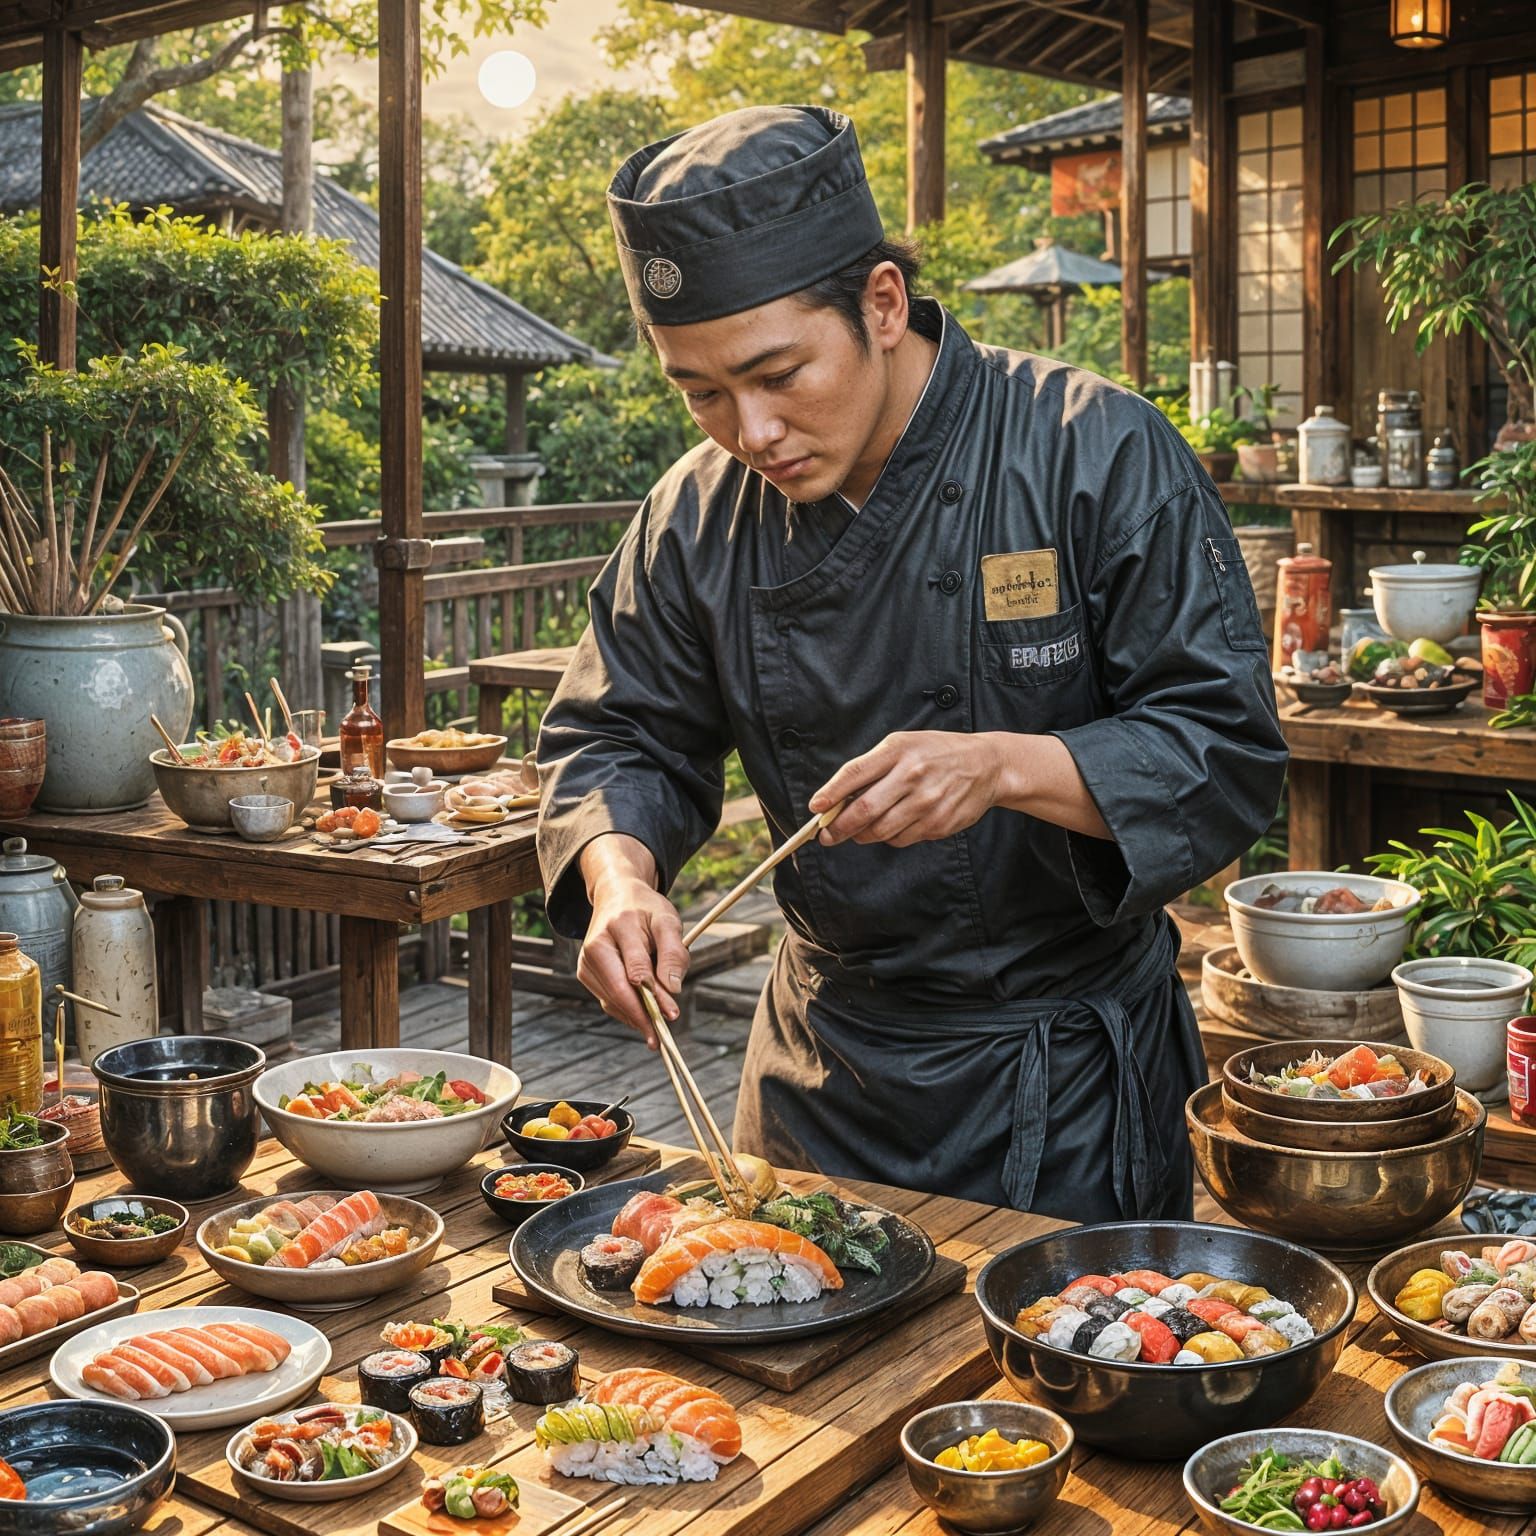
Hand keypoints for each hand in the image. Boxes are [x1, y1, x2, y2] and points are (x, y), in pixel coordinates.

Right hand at [576, 837, 689, 1044]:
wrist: (617, 897)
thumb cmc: (647, 910)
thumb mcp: (668, 922)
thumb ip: (673, 953)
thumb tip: (672, 990)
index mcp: (618, 926)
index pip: (636, 970)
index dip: (654, 997)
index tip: (672, 1014)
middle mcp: (596, 945)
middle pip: (618, 990)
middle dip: (641, 1016)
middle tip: (660, 1038)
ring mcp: (586, 961)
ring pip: (611, 1000)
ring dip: (635, 1016)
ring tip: (656, 1029)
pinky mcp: (585, 973)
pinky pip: (607, 1000)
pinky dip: (626, 1011)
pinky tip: (643, 1018)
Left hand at [809, 731, 1003, 847]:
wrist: (986, 765)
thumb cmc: (936, 753)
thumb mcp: (904, 745)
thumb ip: (872, 767)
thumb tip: (837, 798)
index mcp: (898, 751)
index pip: (855, 774)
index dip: (831, 794)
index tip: (815, 808)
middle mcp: (912, 775)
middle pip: (864, 810)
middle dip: (838, 827)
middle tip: (826, 835)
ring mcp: (927, 802)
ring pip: (881, 831)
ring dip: (862, 835)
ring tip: (858, 831)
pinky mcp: (939, 824)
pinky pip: (902, 839)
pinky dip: (890, 837)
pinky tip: (894, 825)